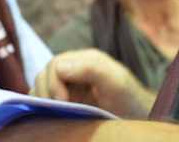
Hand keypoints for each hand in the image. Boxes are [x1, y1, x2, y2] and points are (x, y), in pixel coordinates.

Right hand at [33, 49, 154, 118]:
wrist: (137, 117)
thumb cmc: (130, 99)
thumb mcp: (116, 81)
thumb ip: (91, 69)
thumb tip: (59, 67)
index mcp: (85, 60)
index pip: (55, 65)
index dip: (53, 83)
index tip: (62, 102)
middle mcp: (74, 69)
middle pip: (45, 74)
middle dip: (45, 92)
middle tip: (58, 110)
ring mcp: (68, 85)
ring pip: (41, 86)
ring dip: (41, 99)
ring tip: (52, 113)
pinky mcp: (65, 100)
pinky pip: (44, 99)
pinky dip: (41, 106)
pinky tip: (50, 115)